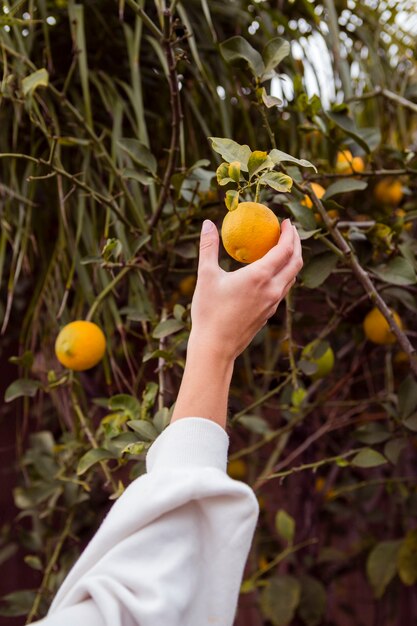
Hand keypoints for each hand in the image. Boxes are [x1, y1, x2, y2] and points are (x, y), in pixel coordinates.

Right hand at [189, 218, 302, 361]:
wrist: (216, 347)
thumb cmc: (209, 312)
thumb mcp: (206, 276)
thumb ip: (208, 247)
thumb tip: (207, 223)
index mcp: (260, 277)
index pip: (285, 250)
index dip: (289, 233)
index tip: (285, 222)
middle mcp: (272, 289)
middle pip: (296, 262)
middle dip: (296, 244)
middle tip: (289, 231)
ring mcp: (273, 303)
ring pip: (292, 277)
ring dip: (292, 260)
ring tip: (283, 249)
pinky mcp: (269, 313)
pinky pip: (283, 289)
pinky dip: (284, 275)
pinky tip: (270, 273)